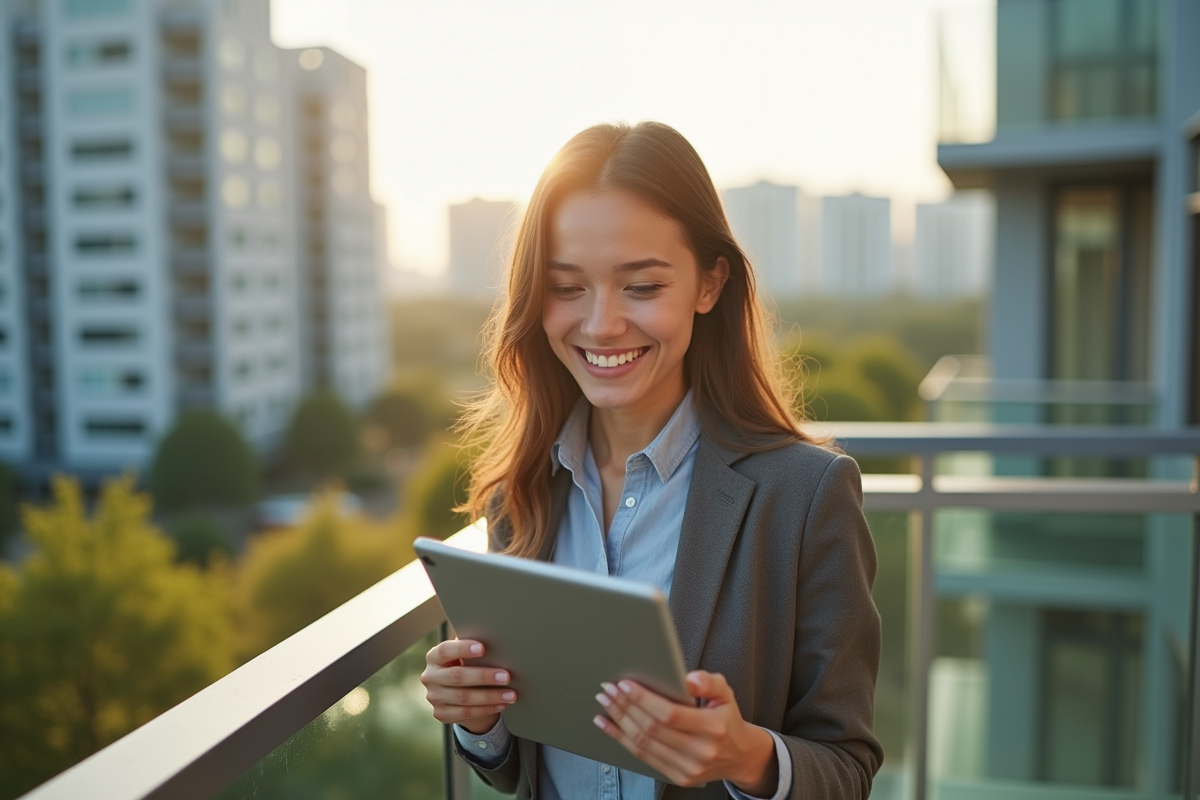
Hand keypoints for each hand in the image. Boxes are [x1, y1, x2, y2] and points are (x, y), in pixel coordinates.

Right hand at [420, 639, 515, 733]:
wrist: (457, 690)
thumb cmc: (466, 664)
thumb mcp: (465, 654)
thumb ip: (473, 647)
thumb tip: (497, 639)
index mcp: (434, 657)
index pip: (445, 651)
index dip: (463, 648)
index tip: (483, 648)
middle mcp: (430, 677)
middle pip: (457, 677)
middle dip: (484, 677)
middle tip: (506, 676)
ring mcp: (434, 697)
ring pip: (464, 698)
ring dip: (490, 696)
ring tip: (510, 694)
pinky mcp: (440, 713)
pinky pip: (466, 713)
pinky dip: (486, 709)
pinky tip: (501, 704)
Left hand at [593, 671, 777, 793]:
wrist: (738, 756)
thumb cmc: (726, 718)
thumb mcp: (725, 693)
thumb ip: (709, 682)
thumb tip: (689, 679)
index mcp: (713, 728)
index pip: (670, 714)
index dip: (644, 699)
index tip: (625, 684)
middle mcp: (701, 752)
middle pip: (652, 729)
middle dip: (625, 706)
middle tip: (607, 688)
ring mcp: (688, 768)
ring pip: (643, 744)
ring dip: (619, 721)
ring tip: (605, 702)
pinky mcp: (678, 777)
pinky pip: (643, 757)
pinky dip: (621, 739)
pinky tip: (608, 725)